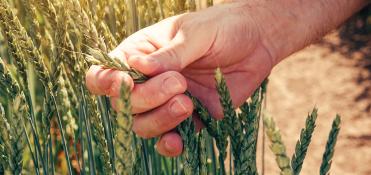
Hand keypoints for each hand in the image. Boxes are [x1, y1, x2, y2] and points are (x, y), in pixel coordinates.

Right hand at [86, 1, 274, 156]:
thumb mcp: (195, 33)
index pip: (105, 74)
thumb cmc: (222, 27)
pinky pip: (172, 138)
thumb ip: (169, 54)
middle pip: (125, 105)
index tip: (127, 82)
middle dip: (147, 99)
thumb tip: (136, 67)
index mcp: (141, 54)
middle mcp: (149, 81)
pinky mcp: (191, 118)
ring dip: (160, 120)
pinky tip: (178, 142)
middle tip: (179, 83)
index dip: (108, 83)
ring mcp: (167, 101)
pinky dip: (171, 144)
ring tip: (188, 102)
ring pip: (144, 126)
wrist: (257, 41)